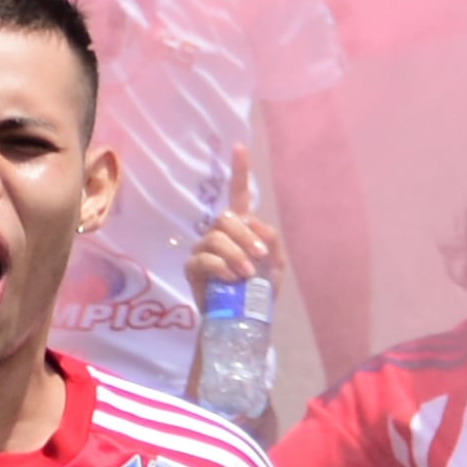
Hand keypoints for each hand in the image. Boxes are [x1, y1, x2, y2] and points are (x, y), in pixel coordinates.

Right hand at [186, 150, 276, 294]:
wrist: (243, 319)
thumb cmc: (258, 290)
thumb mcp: (274, 264)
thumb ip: (271, 242)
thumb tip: (257, 228)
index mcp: (240, 227)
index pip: (238, 194)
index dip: (239, 171)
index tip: (239, 147)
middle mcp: (219, 233)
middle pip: (226, 218)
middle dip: (244, 235)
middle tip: (259, 257)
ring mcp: (203, 249)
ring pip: (216, 238)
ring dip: (236, 254)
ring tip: (246, 274)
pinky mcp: (192, 267)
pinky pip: (204, 259)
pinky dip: (221, 267)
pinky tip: (231, 278)